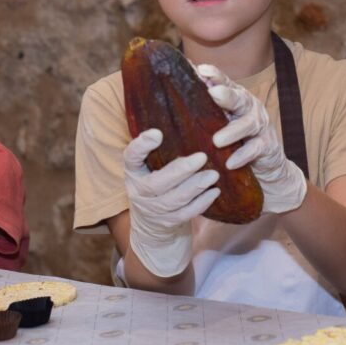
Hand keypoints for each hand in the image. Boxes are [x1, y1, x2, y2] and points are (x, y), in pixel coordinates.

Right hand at [123, 129, 220, 276]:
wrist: (151, 225)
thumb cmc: (157, 183)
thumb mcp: (150, 166)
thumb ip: (162, 150)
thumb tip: (188, 119)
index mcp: (133, 171)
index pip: (131, 157)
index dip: (141, 146)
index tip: (157, 133)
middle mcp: (138, 191)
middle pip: (157, 183)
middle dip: (181, 171)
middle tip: (202, 157)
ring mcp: (152, 210)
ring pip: (174, 200)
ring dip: (195, 187)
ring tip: (213, 175)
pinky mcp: (167, 223)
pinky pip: (185, 214)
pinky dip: (201, 203)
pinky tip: (214, 191)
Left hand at [196, 64, 306, 213]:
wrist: (266, 167)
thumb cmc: (235, 140)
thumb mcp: (218, 121)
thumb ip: (202, 108)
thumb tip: (171, 91)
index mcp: (235, 98)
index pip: (224, 82)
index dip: (215, 75)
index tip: (201, 70)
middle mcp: (249, 107)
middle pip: (239, 98)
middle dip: (226, 95)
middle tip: (213, 93)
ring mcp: (260, 126)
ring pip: (248, 124)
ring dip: (233, 131)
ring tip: (217, 140)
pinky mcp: (267, 146)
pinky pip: (255, 149)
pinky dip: (243, 155)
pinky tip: (230, 163)